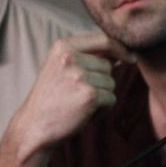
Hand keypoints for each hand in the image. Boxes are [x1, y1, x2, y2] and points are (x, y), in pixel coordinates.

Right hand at [10, 33, 133, 156]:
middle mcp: (71, 58)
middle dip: (100, 81)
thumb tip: (119, 52)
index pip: (104, 39)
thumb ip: (87, 57)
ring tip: (76, 103)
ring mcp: (80, 76)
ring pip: (111, 83)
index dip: (121, 49)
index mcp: (63, 47)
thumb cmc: (51, 98)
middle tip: (76, 94)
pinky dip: (102, 109)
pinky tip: (81, 112)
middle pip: (108, 66)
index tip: (131, 57)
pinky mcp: (90, 95)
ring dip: (100, 96)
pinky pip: (111, 99)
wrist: (34, 127)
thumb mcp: (61, 68)